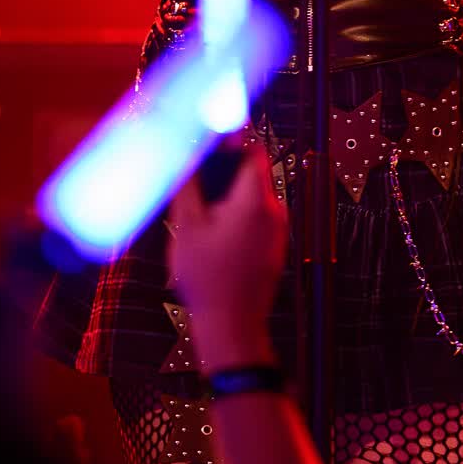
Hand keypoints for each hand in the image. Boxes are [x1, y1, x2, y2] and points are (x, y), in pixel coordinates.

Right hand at [167, 140, 285, 371]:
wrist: (231, 326)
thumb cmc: (208, 280)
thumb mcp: (187, 227)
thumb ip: (188, 185)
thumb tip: (185, 154)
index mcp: (255, 200)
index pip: (252, 149)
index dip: (230, 138)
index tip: (208, 136)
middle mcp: (274, 211)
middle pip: (250, 173)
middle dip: (222, 173)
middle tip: (194, 181)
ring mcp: (277, 230)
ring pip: (250, 197)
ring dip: (225, 198)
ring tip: (199, 219)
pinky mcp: (273, 246)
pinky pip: (255, 218)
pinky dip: (233, 217)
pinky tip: (211, 238)